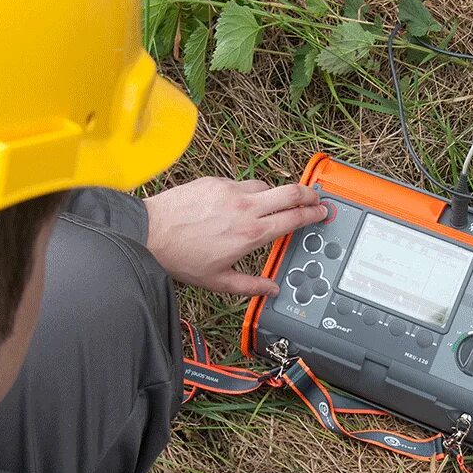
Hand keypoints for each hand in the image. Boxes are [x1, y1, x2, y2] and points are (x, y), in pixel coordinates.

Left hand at [144, 177, 324, 296]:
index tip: (322, 212)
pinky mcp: (215, 182)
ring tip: (275, 204)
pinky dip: (248, 192)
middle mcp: (246, 208)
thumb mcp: (219, 282)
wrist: (149, 234)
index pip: (294, 218)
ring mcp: (230, 191)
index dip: (313, 214)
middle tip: (316, 197)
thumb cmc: (181, 258)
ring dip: (275, 194)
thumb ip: (251, 286)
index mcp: (252, 234)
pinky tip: (240, 203)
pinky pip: (241, 183)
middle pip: (290, 192)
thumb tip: (272, 290)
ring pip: (266, 186)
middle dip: (308, 193)